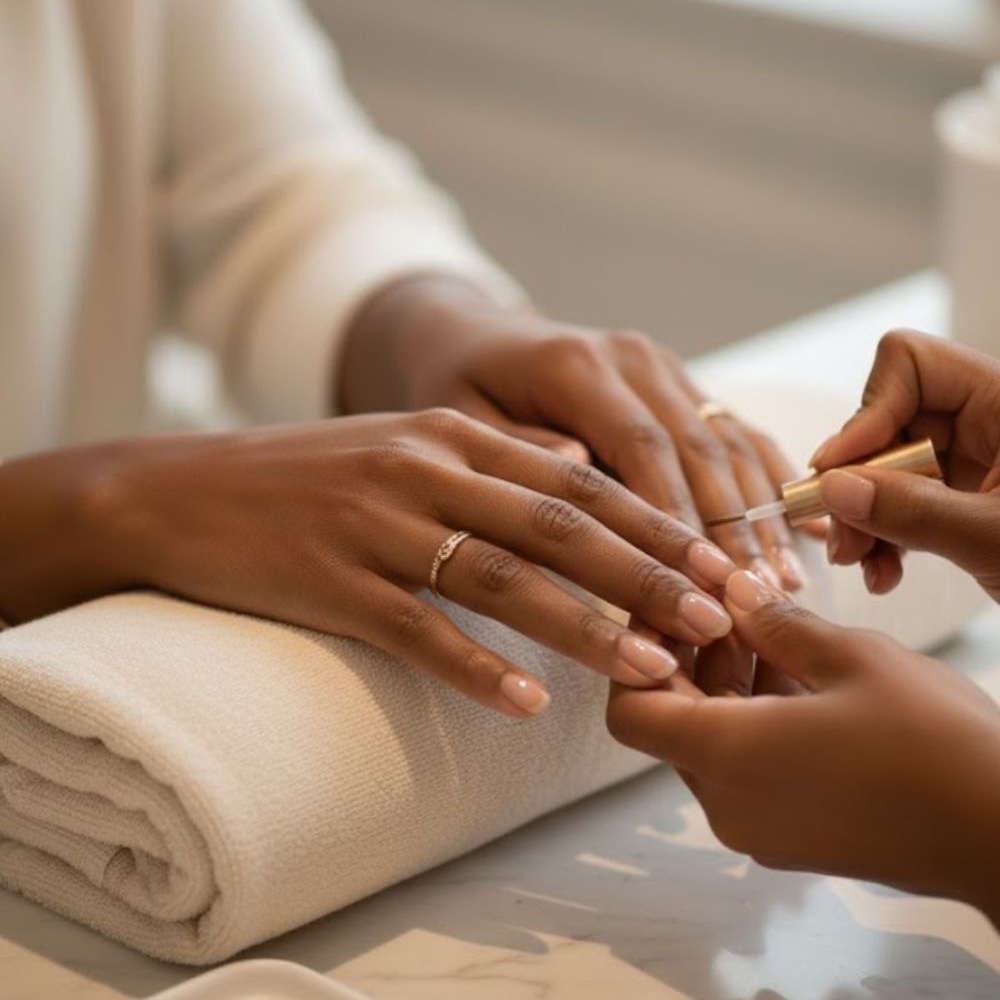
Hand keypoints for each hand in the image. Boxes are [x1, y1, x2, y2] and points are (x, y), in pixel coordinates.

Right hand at [14, 411, 741, 715]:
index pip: (577, 478)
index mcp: (453, 433)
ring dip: (583, 625)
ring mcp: (375, 520)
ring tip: (650, 669)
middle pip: (558, 524)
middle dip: (644, 573)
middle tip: (714, 620)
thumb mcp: (404, 443)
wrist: (180, 492)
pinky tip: (527, 702)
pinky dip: (476, 665)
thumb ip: (495, 455)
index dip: (654, 523)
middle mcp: (425, 466)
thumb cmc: (304, 476)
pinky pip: (417, 627)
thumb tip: (581, 467)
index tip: (717, 566)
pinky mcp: (330, 578)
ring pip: (501, 575)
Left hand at [340, 275, 807, 591]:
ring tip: (779, 586)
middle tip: (753, 602)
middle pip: (697, 450)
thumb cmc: (457, 387)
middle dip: (730, 531)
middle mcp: (631, 358)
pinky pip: (734, 432)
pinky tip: (799, 532)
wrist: (471, 337)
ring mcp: (662, 366)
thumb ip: (517, 450)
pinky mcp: (678, 382)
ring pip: (726, 444)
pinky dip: (767, 483)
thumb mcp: (460, 417)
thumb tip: (584, 480)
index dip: (679, 521)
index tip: (704, 588)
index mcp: (576, 364)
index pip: (642, 450)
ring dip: (757, 515)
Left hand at [607, 570, 999, 921]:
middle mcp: (728, 801)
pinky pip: (747, 766)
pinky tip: (792, 666)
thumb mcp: (851, 658)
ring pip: (711, 739)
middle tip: (722, 598)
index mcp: (727, 755)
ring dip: (725, 680)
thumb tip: (734, 591)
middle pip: (670, 719)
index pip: (629, 710)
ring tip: (764, 621)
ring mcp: (760, 825)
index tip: (669, 607)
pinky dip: (753, 716)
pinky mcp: (793, 834)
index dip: (635, 653)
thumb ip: (776, 623)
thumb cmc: (933, 743)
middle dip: (688, 653)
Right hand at [808, 331, 999, 598]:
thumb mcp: (999, 540)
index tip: (839, 469)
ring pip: (885, 469)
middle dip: (855, 482)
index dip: (868, 411)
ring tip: (860, 563)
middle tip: (838, 534)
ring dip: (861, 517)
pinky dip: (883, 536)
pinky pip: (901, 503)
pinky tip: (884, 572)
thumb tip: (835, 487)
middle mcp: (987, 422)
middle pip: (887, 423)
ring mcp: (974, 463)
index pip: (912, 365)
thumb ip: (914, 511)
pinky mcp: (965, 503)